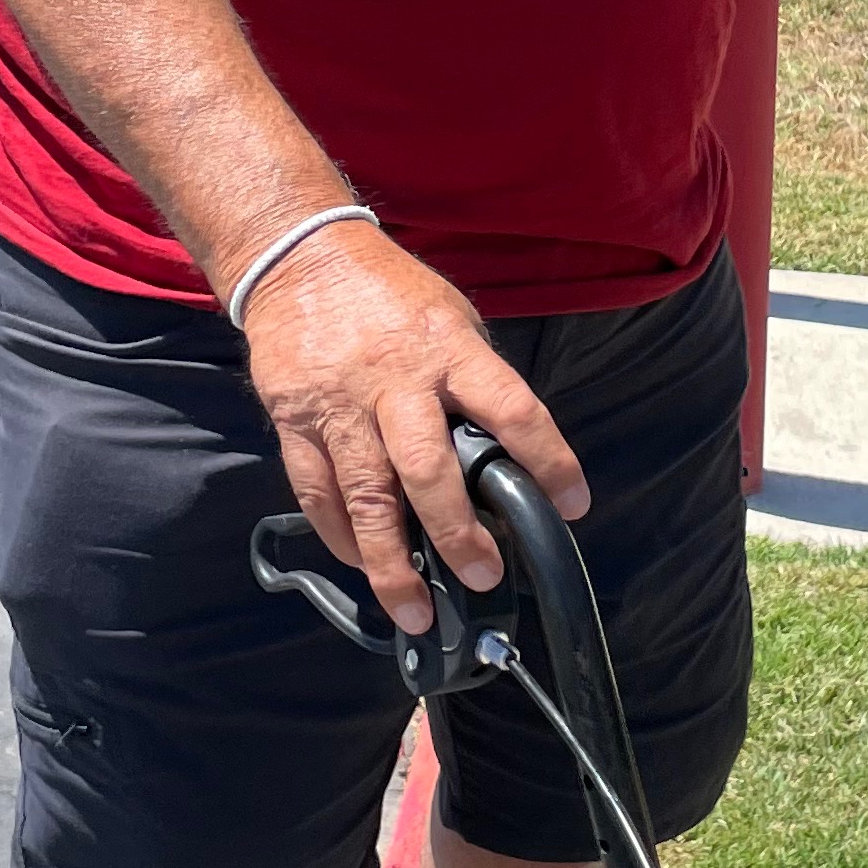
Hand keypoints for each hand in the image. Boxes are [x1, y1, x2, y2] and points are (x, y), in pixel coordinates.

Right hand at [241, 224, 588, 632]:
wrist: (298, 258)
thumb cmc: (389, 294)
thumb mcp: (452, 319)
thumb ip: (476, 384)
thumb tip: (507, 458)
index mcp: (449, 351)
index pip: (513, 410)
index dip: (549, 461)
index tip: (572, 505)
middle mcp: (395, 382)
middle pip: (428, 470)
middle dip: (457, 534)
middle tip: (483, 577)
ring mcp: (340, 406)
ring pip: (366, 498)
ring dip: (391, 564)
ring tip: (415, 610)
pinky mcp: (295, 421)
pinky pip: (318, 492)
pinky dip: (342, 537)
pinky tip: (364, 562)